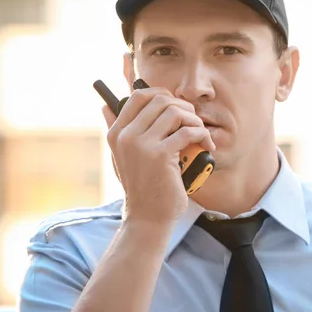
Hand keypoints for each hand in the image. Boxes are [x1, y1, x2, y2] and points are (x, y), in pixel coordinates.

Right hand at [102, 87, 214, 223]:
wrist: (147, 217)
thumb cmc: (141, 186)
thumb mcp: (123, 157)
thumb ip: (117, 132)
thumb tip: (105, 106)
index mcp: (116, 133)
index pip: (138, 96)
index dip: (162, 94)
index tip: (176, 106)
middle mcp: (126, 136)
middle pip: (160, 100)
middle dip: (183, 107)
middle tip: (193, 122)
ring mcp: (142, 145)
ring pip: (175, 113)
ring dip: (195, 120)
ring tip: (200, 134)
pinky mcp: (160, 155)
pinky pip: (187, 132)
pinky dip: (202, 135)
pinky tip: (206, 145)